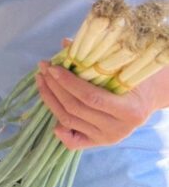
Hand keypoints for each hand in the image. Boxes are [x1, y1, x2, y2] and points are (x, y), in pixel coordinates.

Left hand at [36, 62, 168, 149]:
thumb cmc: (134, 81)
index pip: (91, 97)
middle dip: (55, 86)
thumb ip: (96, 58)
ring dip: (50, 98)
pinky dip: (59, 129)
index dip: (68, 82)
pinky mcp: (96, 143)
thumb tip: (65, 43)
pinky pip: (73, 142)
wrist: (145, 101)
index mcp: (129, 110)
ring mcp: (106, 138)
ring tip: (42, 79)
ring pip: (68, 120)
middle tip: (44, 68)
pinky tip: (49, 109)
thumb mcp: (123, 68)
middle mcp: (117, 129)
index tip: (53, 66)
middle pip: (75, 108)